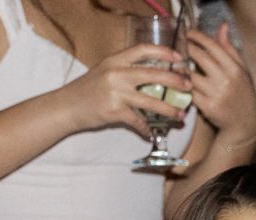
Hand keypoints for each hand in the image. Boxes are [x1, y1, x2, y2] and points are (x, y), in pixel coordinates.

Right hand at [59, 42, 194, 137]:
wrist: (67, 106)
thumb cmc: (88, 90)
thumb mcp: (104, 71)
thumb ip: (125, 70)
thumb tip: (152, 74)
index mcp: (115, 60)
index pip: (142, 49)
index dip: (163, 52)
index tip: (179, 57)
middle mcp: (116, 73)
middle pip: (152, 73)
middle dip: (174, 80)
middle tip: (188, 86)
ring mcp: (115, 92)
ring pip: (150, 100)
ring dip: (168, 110)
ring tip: (180, 116)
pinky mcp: (114, 111)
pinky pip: (138, 121)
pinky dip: (146, 129)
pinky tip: (151, 134)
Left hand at [185, 25, 255, 144]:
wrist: (244, 125)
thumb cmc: (242, 94)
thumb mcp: (241, 70)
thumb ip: (230, 49)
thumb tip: (222, 27)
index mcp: (235, 69)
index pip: (212, 46)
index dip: (197, 36)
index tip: (188, 33)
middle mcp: (226, 80)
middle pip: (199, 57)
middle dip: (186, 48)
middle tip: (179, 45)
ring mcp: (216, 94)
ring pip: (190, 74)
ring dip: (181, 67)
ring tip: (178, 62)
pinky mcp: (207, 107)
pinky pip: (189, 91)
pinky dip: (183, 85)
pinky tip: (179, 80)